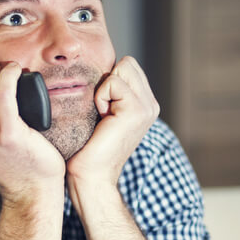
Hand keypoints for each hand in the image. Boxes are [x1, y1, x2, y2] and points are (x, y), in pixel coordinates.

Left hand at [66, 56, 159, 197]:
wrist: (93, 176)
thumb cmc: (89, 148)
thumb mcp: (103, 113)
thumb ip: (110, 92)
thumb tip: (97, 70)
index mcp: (145, 104)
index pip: (128, 67)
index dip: (108, 80)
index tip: (102, 108)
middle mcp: (150, 104)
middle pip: (127, 63)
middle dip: (108, 80)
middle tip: (102, 111)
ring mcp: (147, 107)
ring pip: (123, 67)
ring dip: (104, 88)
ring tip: (103, 115)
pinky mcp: (137, 109)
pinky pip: (112, 81)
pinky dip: (100, 97)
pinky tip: (102, 119)